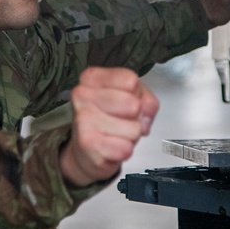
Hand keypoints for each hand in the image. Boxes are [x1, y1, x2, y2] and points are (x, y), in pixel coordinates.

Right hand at [59, 67, 159, 187]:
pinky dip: (123, 151)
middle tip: (120, 121)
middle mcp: (83, 94)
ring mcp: (83, 119)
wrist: (86, 149)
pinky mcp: (87, 144)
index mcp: (92, 77)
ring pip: (133, 129)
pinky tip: (110, 147)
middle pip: (134, 105)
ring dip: (130, 136)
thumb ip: (146, 99)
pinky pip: (125, 148)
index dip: (137, 95)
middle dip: (135, 118)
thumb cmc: (108, 120)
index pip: (130, 81)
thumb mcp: (131, 98)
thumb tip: (146, 114)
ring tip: (115, 134)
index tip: (124, 101)